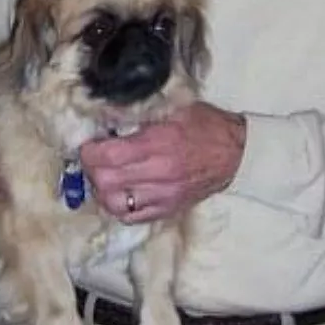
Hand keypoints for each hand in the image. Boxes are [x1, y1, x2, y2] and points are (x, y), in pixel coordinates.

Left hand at [79, 102, 245, 223]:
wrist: (236, 153)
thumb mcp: (174, 107)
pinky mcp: (167, 210)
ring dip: (101, 190)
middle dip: (91, 169)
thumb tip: (106, 111)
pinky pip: (131, 217)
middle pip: (106, 181)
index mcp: (159, 143)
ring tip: (103, 176)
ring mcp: (163, 196)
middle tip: (93, 158)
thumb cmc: (205, 125)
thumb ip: (141, 110)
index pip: (109, 155)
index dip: (90, 151)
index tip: (88, 143)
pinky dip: (117, 206)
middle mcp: (159, 173)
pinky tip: (118, 192)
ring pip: (114, 204)